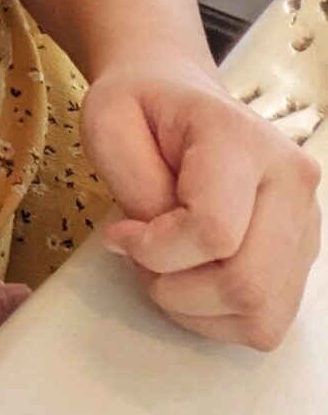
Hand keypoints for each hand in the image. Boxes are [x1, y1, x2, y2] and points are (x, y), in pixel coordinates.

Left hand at [87, 63, 322, 350]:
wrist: (177, 94)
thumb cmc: (141, 108)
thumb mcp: (109, 123)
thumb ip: (134, 187)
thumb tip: (156, 249)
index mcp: (242, 137)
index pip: (214, 231)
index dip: (156, 250)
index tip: (120, 234)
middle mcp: (290, 179)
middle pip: (247, 284)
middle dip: (176, 289)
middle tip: (140, 258)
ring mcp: (305, 220)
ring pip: (261, 313)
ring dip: (197, 308)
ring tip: (165, 266)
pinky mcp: (302, 252)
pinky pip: (266, 319)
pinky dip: (219, 316)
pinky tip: (191, 276)